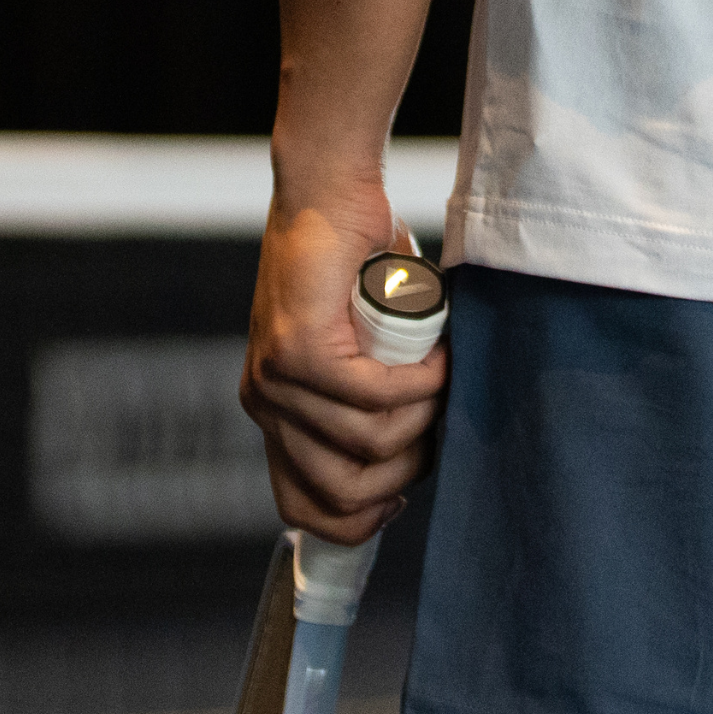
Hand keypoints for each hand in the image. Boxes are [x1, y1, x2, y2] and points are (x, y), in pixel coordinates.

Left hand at [241, 194, 448, 541]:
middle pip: (341, 492)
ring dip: (424, 419)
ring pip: (367, 442)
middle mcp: (265, 406)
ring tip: (446, 378)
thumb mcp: (356, 347)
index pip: (303, 510)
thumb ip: (366, 395)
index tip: (406, 490)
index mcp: (275, 414)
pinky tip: (441, 360)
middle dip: (407, 471)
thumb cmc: (355, 262)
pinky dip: (421, 385)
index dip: (361, 521)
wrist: (326, 192)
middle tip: (441, 428)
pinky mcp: (299, 352)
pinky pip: (374, 396)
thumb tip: (419, 452)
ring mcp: (276, 383)